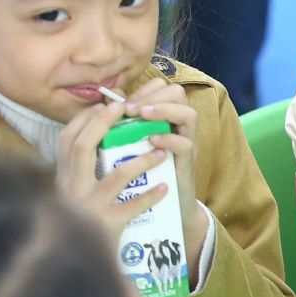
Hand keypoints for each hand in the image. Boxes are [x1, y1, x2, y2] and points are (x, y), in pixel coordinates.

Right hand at [56, 100, 170, 236]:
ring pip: (116, 176)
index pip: (66, 140)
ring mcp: (89, 209)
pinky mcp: (108, 226)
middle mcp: (71, 190)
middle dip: (104, 124)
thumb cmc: (82, 222)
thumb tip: (98, 131)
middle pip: (82, 148)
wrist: (78, 263)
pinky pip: (133, 207)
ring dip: (141, 161)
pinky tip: (164, 188)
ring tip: (160, 153)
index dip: (84, 119)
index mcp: (62, 179)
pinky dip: (150, 196)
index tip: (105, 105)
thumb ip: (82, 169)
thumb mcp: (73, 193)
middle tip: (128, 110)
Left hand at [124, 78, 203, 259]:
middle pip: (177, 93)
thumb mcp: (131, 146)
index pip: (161, 87)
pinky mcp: (187, 164)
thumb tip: (107, 99)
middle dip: (152, 96)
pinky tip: (152, 141)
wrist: (164, 209)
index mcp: (164, 118)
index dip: (142, 89)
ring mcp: (186, 144)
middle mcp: (178, 127)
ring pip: (188, 114)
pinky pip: (185, 144)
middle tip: (131, 109)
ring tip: (143, 116)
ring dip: (164, 110)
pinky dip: (169, 139)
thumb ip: (123, 122)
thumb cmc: (143, 175)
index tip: (120, 102)